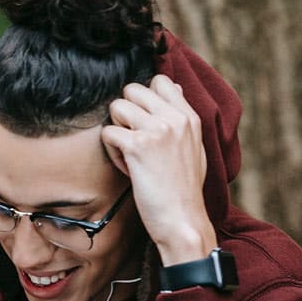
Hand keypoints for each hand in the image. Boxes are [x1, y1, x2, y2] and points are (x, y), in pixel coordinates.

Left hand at [101, 75, 216, 263]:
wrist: (182, 220)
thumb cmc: (184, 189)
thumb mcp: (194, 146)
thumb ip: (182, 117)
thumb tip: (175, 87)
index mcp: (189, 117)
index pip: (161, 80)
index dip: (144, 98)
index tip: (143, 120)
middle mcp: (174, 118)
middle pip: (132, 89)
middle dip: (125, 112)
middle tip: (134, 138)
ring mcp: (157, 129)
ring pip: (116, 107)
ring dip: (116, 130)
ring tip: (130, 154)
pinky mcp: (138, 146)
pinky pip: (108, 133)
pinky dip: (111, 151)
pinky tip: (126, 167)